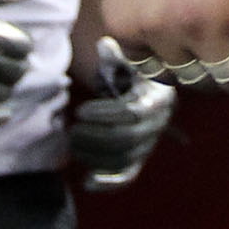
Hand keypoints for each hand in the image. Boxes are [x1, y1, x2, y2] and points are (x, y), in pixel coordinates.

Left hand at [69, 39, 178, 187]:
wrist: (147, 90)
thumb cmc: (132, 72)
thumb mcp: (128, 60)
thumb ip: (116, 56)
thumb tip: (105, 44)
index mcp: (157, 99)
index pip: (131, 113)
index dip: (104, 115)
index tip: (80, 110)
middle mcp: (158, 125)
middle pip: (127, 139)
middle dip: (95, 137)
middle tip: (71, 130)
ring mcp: (149, 144)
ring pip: (124, 159)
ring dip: (95, 156)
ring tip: (72, 144)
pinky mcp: (140, 159)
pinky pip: (128, 176)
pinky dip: (109, 183)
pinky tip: (87, 183)